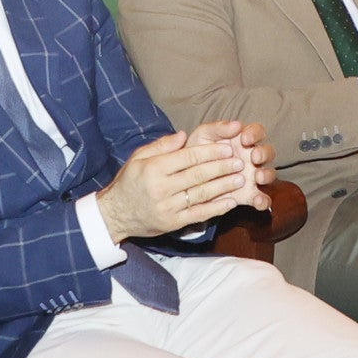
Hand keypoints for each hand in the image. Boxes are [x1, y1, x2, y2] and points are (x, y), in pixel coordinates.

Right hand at [97, 122, 268, 240]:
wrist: (116, 214)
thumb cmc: (130, 182)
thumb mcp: (138, 157)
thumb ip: (161, 146)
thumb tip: (183, 135)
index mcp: (154, 168)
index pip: (188, 157)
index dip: (210, 152)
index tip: (228, 147)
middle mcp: (162, 188)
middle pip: (198, 175)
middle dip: (222, 167)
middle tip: (239, 161)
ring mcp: (168, 207)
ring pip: (201, 194)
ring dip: (224, 186)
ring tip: (241, 178)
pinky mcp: (173, 223)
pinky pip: (199, 214)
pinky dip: (217, 208)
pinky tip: (231, 202)